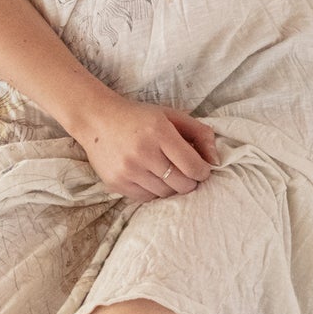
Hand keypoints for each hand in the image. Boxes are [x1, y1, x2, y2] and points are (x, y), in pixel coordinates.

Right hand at [70, 87, 219, 202]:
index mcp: (159, 132)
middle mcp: (143, 153)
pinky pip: (147, 198)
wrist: (96, 119)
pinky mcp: (116, 183)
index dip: (203, 171)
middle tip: (187, 173)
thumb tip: (216, 160)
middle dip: (190, 181)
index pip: (193, 166)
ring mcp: (128, 170)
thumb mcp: (171, 116)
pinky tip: (151, 178)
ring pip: (165, 194)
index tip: (202, 168)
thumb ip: (199, 132)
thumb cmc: (138, 117)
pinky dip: (154, 191)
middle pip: (182, 184)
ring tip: (167, 173)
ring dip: (172, 187)